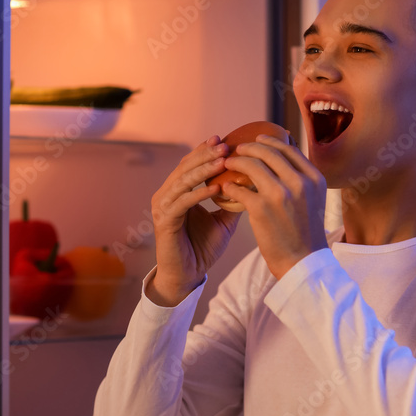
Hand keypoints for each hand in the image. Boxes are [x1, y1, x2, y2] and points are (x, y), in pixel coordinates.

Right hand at [147, 136, 241, 306]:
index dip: (205, 151)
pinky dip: (199, 193)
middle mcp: (166, 195)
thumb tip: (253, 183)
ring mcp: (163, 207)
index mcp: (178, 192)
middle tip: (224, 145)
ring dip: (203, 169)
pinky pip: (183, 202)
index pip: (190, 164)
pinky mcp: (164, 221)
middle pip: (185, 167)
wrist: (187, 275)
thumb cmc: (203, 248)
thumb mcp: (223, 220)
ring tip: (223, 160)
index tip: (224, 139)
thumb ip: (233, 201)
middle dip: (205, 155)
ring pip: (183, 180)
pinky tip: (216, 187)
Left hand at [221, 134, 327, 278]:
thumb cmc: (305, 232)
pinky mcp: (260, 208)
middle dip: (249, 147)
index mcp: (313, 178)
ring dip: (235, 162)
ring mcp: (279, 194)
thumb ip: (302, 178)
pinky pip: (238, 188)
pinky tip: (226, 188)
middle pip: (268, 152)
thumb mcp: (314, 199)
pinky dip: (229, 186)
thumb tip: (285, 156)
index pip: (288, 149)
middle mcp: (299, 182)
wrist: (302, 262)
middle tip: (237, 149)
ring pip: (251, 165)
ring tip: (227, 164)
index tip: (257, 139)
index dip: (270, 141)